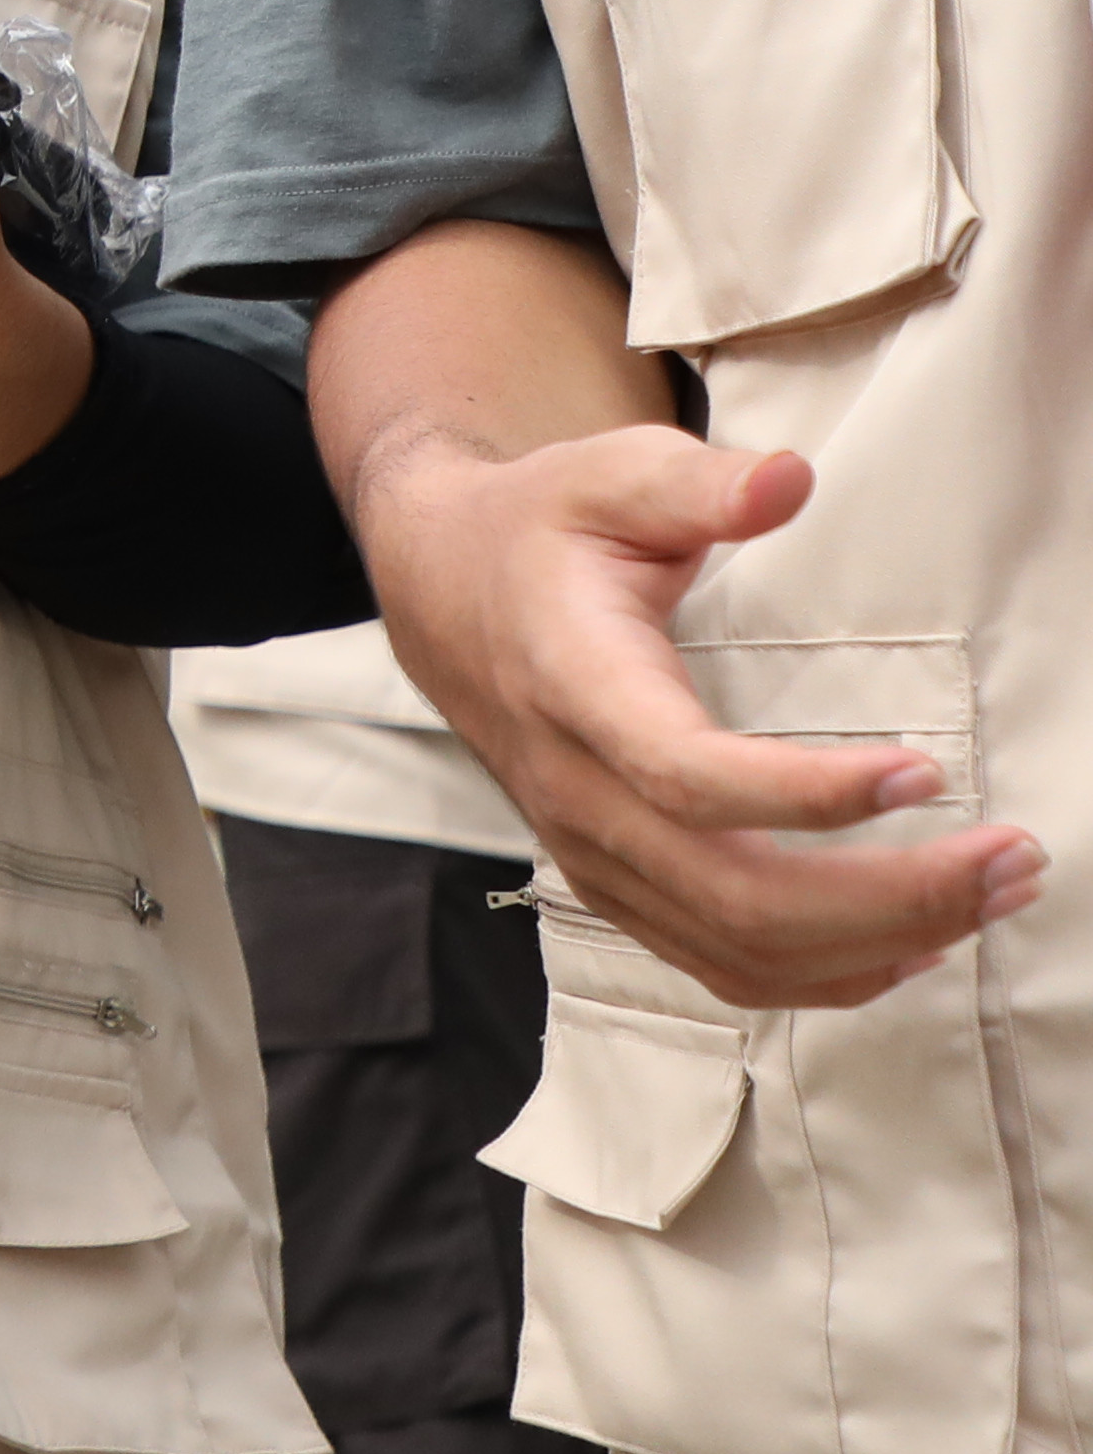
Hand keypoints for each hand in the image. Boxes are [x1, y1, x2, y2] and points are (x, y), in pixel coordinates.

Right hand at [363, 425, 1032, 1009]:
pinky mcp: (615, 882)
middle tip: (1008, 858)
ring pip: (736, 946)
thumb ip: (698, 483)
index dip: (805, 794)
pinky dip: (823, 976)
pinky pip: (719, 965)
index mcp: (572, 685)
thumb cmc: (539, 533)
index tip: (923, 771)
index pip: (683, 774)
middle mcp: (574, 790)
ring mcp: (590, 850)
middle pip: (731, 893)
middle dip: (888, 895)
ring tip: (989, 896)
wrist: (446, 596)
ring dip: (878, 940)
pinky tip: (911, 946)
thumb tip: (788, 481)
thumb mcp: (607, 477)